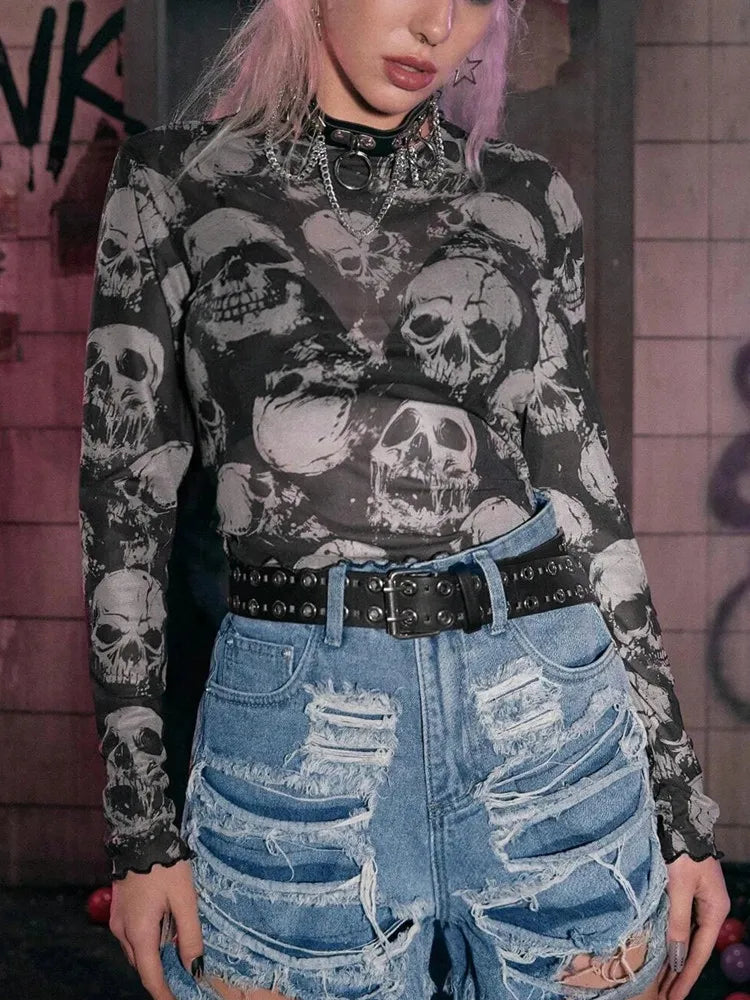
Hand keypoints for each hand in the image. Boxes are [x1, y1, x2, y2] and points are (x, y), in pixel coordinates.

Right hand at [108, 859, 203, 999]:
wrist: (141, 836)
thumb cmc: (165, 866)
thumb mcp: (185, 899)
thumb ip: (190, 935)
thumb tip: (195, 967)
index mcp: (138, 932)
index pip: (150, 976)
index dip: (164, 993)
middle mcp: (122, 931)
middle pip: (142, 964)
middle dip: (161, 974)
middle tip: (184, 976)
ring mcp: (116, 920)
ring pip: (136, 950)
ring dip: (154, 956)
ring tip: (178, 952)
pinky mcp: (118, 910)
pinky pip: (132, 936)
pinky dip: (147, 941)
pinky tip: (164, 930)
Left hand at [657, 854, 729, 999]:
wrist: (677, 817)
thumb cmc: (680, 849)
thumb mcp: (678, 886)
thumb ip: (678, 920)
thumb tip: (677, 954)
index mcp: (715, 908)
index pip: (700, 951)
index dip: (686, 975)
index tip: (675, 996)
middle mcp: (710, 906)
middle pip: (695, 946)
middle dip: (680, 972)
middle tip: (666, 996)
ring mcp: (698, 898)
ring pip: (686, 935)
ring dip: (674, 957)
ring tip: (661, 980)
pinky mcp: (685, 890)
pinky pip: (679, 921)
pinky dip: (671, 938)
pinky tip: (661, 949)